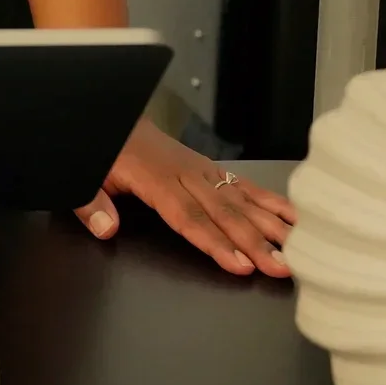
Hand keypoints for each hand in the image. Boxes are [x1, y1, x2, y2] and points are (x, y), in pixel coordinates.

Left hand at [77, 117, 295, 278]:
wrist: (118, 117)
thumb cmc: (106, 153)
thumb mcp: (89, 175)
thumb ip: (93, 203)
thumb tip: (106, 229)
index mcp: (155, 178)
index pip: (189, 217)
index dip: (216, 242)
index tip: (241, 264)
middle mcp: (185, 173)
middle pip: (223, 212)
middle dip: (255, 241)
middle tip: (282, 266)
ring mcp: (201, 169)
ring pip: (240, 198)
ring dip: (270, 224)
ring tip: (296, 248)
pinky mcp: (210, 167)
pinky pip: (243, 184)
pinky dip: (270, 200)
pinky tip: (293, 216)